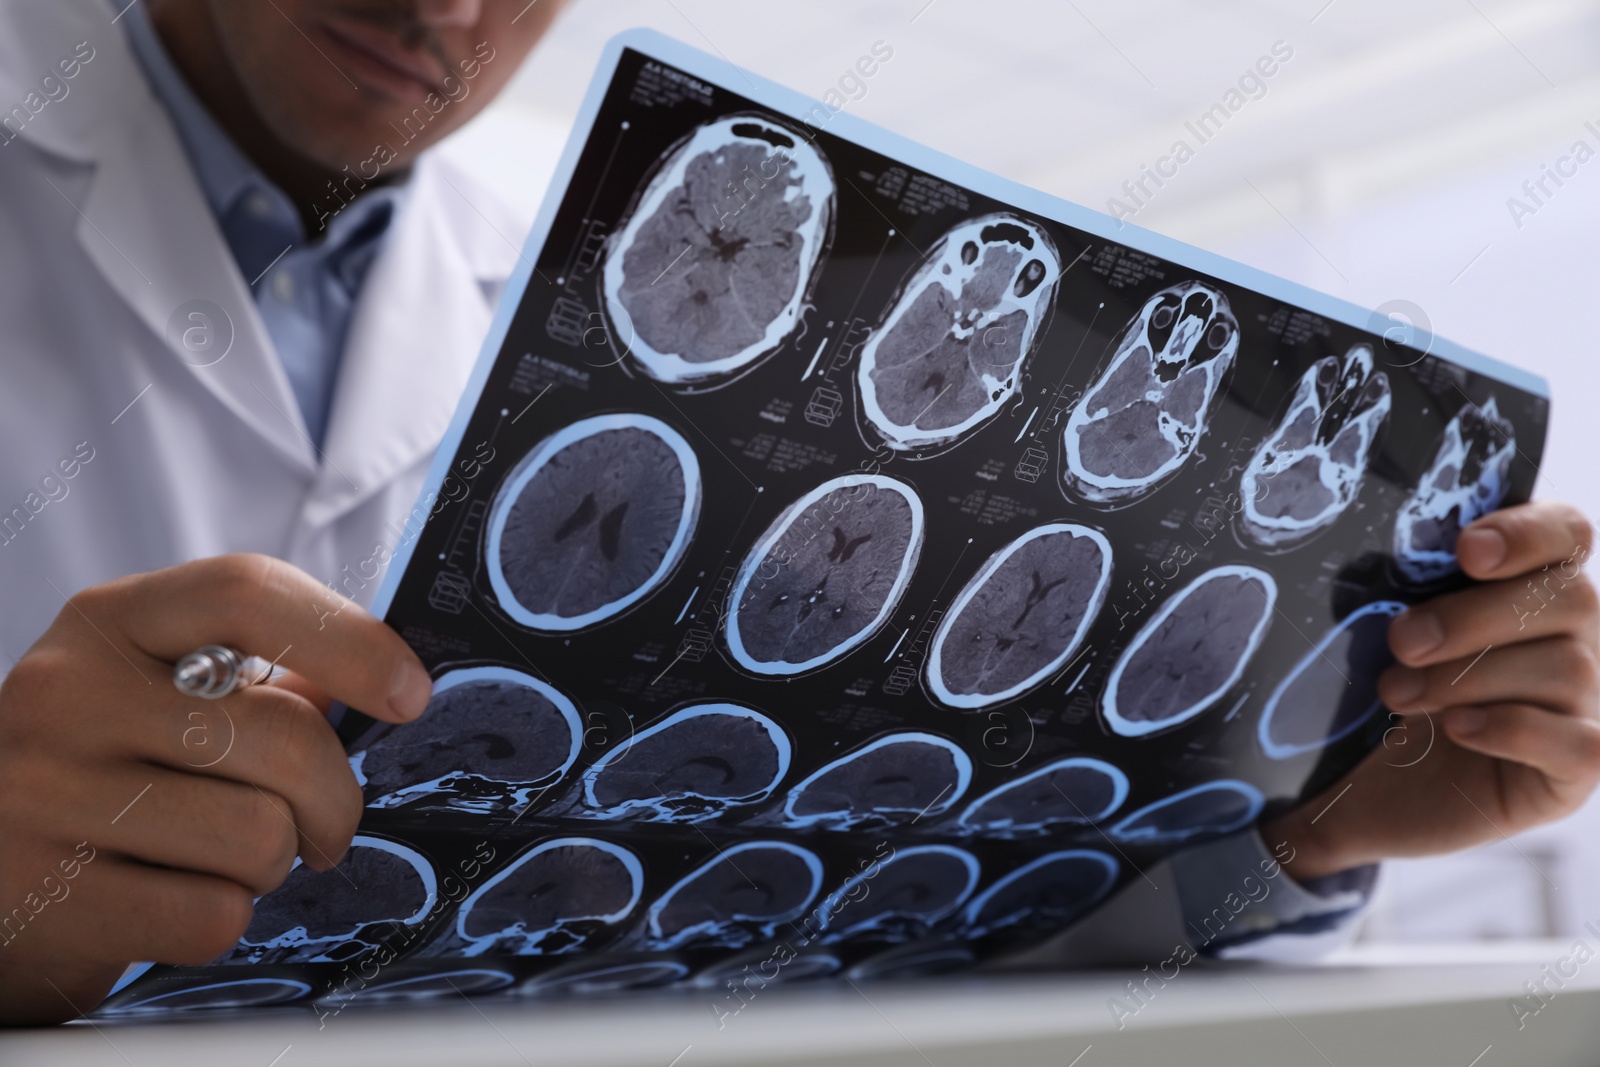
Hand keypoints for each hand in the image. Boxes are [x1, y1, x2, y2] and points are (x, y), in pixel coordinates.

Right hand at [0, 554, 430, 1024]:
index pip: (246, 592)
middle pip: (284, 736)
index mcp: (111, 621)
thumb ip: (268, 681)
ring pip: (259, 835)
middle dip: (333, 798)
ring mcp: (44, 792)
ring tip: (228, 858)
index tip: (411, 694)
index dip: (350, 640)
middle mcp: (67, 691)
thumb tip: (395, 684)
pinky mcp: (42, 895)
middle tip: (322, 825)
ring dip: (271, 863)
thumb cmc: (105, 769)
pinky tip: (177, 899)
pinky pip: (212, 916)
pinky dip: (223, 919)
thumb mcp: (163, 693)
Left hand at [1264, 501, 1599, 881]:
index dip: (1526, 532)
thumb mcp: (1387, 643)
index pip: (1565, 534)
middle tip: (1401, 641)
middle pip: (1568, 598)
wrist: (1390, 793)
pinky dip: (1512, 728)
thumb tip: (1333, 563)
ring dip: (1470, 677)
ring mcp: (1587, 704)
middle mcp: (1579, 639)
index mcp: (1535, 589)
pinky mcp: (1578, 767)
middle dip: (1472, 616)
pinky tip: (1457, 728)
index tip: (1466, 550)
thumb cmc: (1397, 700)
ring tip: (1398, 694)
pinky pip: (1576, 741)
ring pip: (1568, 667)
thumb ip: (1390, 596)